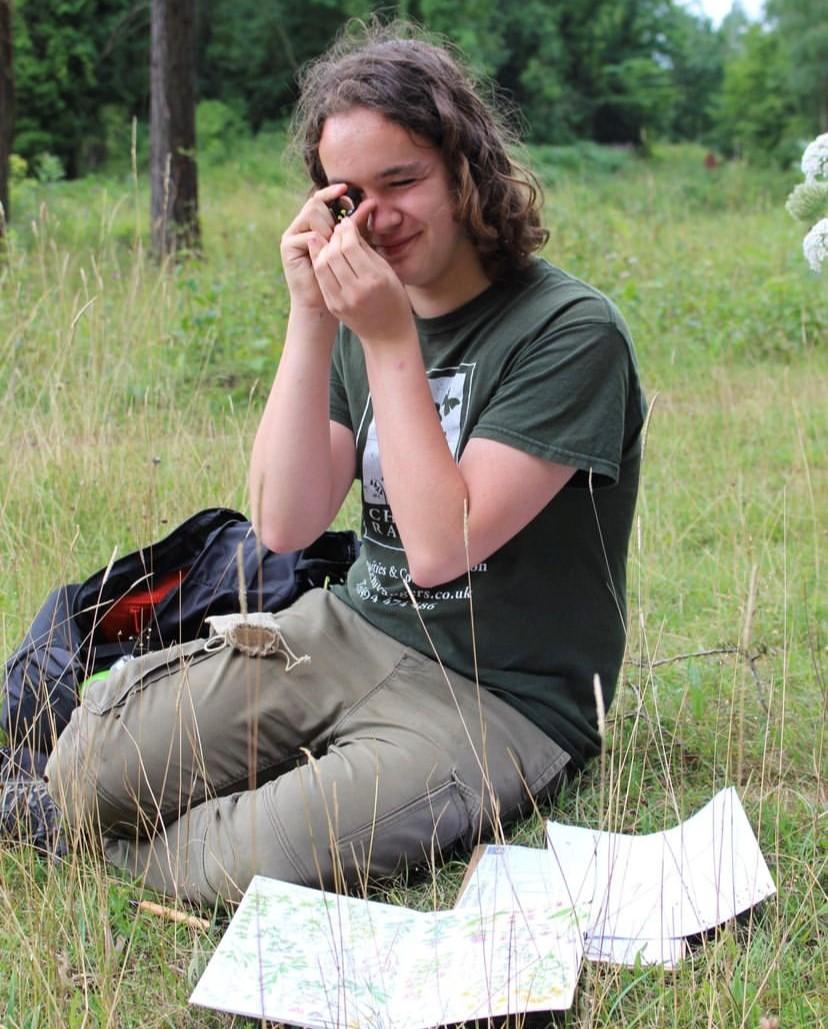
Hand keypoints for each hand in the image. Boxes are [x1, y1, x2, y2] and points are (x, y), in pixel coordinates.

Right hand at [280, 184, 349, 317]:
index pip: (322, 198)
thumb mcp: (353, 248)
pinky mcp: (287, 247)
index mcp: (315, 223)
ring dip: (328, 227)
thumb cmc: (342, 278)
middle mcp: (301, 226)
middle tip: (340, 231)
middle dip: (332, 214)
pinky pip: (308, 234)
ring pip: (312, 213)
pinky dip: (320, 241)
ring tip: (334, 245)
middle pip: (316, 202)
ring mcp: (292, 235)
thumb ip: (358, 226)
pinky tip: (326, 252)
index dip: (333, 193)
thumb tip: (372, 202)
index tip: (347, 191)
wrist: (324, 304)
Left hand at [307, 203, 414, 344]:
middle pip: (334, 253)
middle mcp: (357, 291)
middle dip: (334, 237)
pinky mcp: (334, 306)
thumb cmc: (393, 298)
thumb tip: (348, 227)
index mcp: (374, 280)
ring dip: (324, 249)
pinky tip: (323, 255)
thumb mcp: (387, 272)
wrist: (387, 334)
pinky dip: (320, 263)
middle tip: (337, 231)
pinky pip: (321, 279)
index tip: (346, 223)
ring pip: (322, 265)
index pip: (351, 246)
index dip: (346, 230)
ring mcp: (342, 301)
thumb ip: (366, 250)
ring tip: (330, 242)